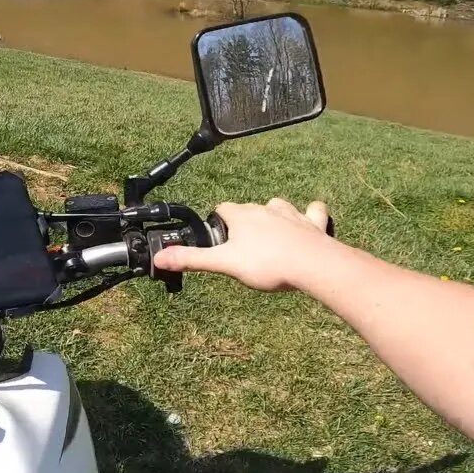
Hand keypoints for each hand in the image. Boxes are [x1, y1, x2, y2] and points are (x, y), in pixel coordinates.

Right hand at [154, 199, 336, 290]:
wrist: (313, 265)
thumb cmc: (269, 264)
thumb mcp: (224, 264)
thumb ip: (192, 259)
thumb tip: (160, 257)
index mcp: (242, 215)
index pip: (222, 208)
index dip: (218, 222)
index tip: (217, 238)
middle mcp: (265, 208)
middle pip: (248, 209)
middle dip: (243, 223)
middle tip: (240, 248)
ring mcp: (291, 214)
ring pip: (277, 207)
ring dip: (273, 217)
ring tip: (270, 237)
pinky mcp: (313, 224)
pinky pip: (313, 212)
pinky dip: (310, 215)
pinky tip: (308, 222)